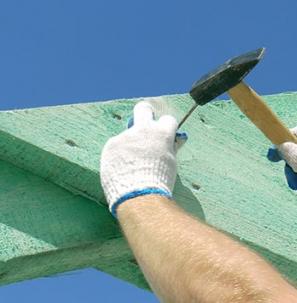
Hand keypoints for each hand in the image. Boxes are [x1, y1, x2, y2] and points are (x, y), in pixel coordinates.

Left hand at [100, 101, 184, 216]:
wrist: (138, 194)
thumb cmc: (159, 180)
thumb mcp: (170, 162)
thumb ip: (171, 147)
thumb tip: (179, 138)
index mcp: (161, 134)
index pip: (168, 119)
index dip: (167, 127)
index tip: (166, 134)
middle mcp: (142, 130)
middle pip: (143, 109)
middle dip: (145, 111)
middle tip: (145, 121)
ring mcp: (125, 136)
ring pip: (129, 136)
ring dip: (132, 145)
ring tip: (134, 166)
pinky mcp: (111, 145)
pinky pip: (117, 147)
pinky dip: (121, 156)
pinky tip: (124, 169)